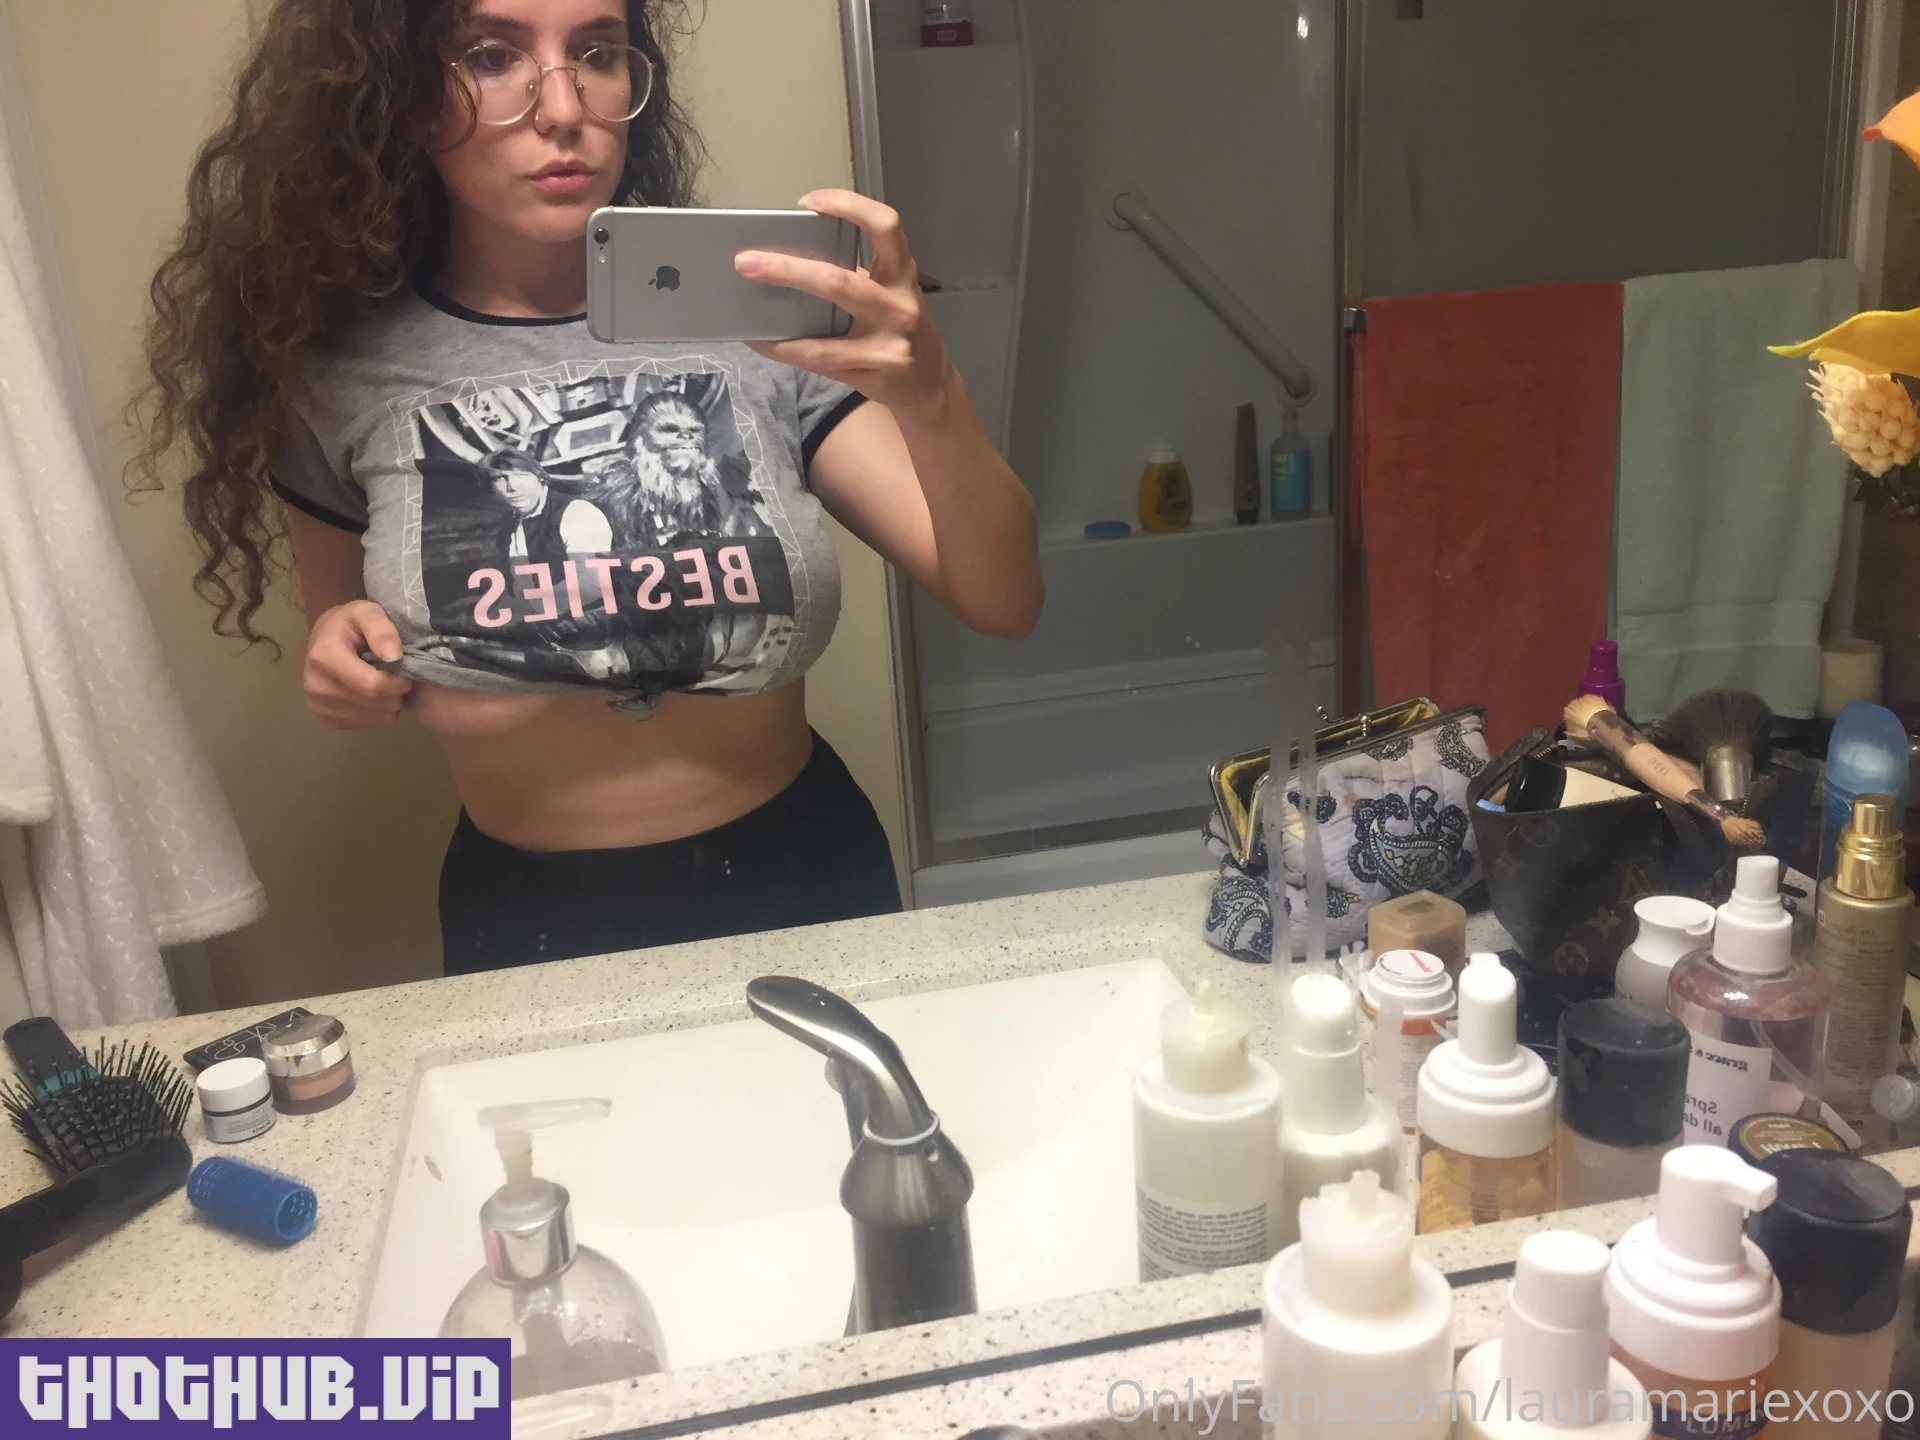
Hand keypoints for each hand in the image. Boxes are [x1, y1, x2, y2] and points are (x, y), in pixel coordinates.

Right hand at [304, 600, 410, 728]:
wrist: (324, 639)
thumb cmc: (350, 624)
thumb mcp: (367, 612)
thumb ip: (382, 629)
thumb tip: (394, 656)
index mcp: (324, 658)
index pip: (373, 686)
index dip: (398, 681)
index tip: (404, 668)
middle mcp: (316, 686)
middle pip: (376, 703)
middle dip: (396, 691)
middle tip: (396, 674)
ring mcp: (319, 706)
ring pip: (376, 718)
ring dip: (389, 702)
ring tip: (382, 681)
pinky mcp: (326, 720)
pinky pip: (368, 725)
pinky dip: (378, 712)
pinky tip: (371, 693)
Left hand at [737, 189, 954, 414]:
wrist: (930, 383)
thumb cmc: (898, 329)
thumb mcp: (889, 293)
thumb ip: (853, 276)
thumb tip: (788, 259)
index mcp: (901, 273)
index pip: (885, 226)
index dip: (849, 205)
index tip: (809, 201)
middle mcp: (899, 305)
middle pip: (840, 282)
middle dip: (788, 270)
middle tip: (746, 261)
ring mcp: (888, 344)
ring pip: (826, 334)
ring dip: (779, 323)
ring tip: (745, 308)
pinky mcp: (873, 373)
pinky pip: (819, 360)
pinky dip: (785, 350)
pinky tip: (762, 341)